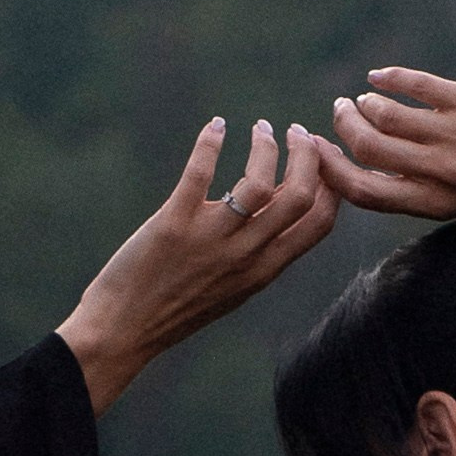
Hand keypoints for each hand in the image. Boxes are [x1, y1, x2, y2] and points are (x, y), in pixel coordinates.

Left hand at [58, 116, 339, 413]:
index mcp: (264, 271)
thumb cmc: (178, 307)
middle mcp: (245, 255)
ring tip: (261, 128)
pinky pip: (200, 174)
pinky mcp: (173, 224)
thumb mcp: (234, 286)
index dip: (331, 183)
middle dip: (307, 156)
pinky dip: (211, 142)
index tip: (322, 158)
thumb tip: (278, 201)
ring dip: (266, 146)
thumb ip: (260, 250)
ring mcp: (210, 239)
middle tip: (297, 132)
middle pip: (299, 196)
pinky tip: (217, 126)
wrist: (125, 330)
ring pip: (258, 182)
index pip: (319, 223)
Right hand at [319, 68, 455, 218]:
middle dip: (344, 127)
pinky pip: (416, 85)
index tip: (319, 151)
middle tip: (340, 112)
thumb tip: (355, 164)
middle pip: (368, 148)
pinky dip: (390, 78)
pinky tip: (379, 77)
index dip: (331, 169)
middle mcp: (442, 173)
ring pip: (387, 115)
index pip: (362, 191)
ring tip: (364, 99)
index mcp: (432, 203)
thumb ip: (409, 187)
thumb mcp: (453, 200)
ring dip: (366, 104)